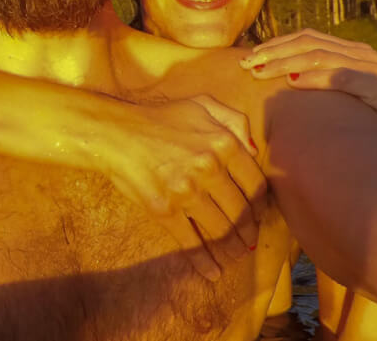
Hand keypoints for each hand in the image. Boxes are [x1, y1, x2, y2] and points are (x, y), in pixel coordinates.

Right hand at [94, 94, 266, 280]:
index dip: (260, 205)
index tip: (258, 214)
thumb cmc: (160, 119)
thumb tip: (255, 150)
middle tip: (249, 240)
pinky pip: (191, 242)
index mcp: (223, 144)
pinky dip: (204, 262)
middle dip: (249, 232)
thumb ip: (235, 120)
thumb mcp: (202, 104)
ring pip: (221, 230)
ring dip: (232, 249)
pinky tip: (212, 272)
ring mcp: (186, 192)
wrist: (116, 134)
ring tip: (235, 255)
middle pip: (241, 212)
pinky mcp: (165, 211)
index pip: (255, 185)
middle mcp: (209, 169)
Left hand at [240, 29, 376, 141]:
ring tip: (262, 73)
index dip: (278, 44)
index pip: (309, 37)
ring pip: (323, 57)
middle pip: (312, 45)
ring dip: (287, 63)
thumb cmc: (354, 127)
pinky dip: (316, 78)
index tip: (252, 55)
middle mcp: (366, 55)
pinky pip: (343, 77)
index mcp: (353, 51)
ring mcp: (376, 70)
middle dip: (276, 54)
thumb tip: (271, 69)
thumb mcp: (331, 96)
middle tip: (249, 64)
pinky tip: (293, 82)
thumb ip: (312, 77)